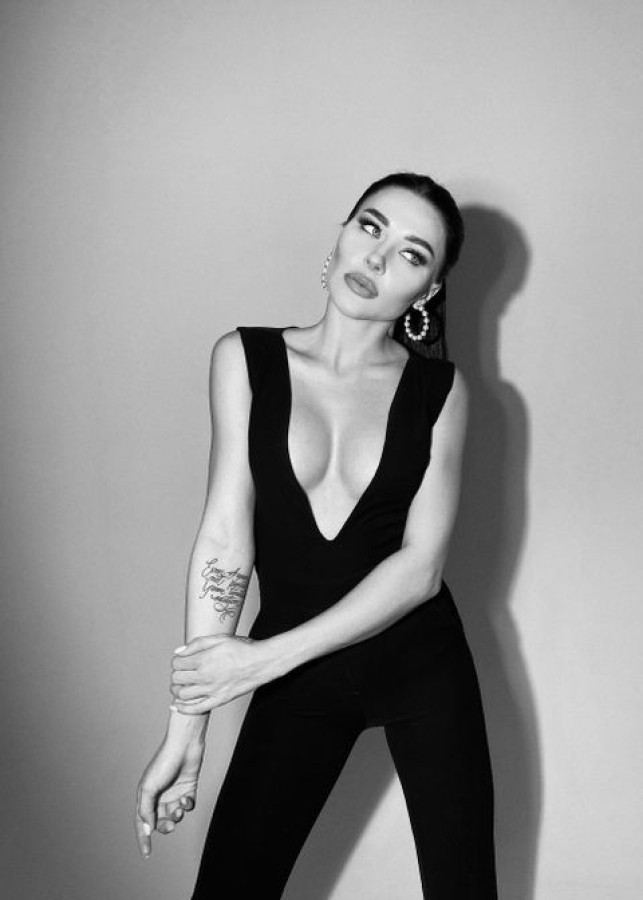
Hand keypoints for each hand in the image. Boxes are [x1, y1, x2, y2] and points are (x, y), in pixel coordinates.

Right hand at [135, 738, 203, 858]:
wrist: (185, 745)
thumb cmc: (164, 763)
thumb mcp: (149, 788)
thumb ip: (145, 810)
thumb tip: (147, 829)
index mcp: (146, 796)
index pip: (142, 822)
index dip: (143, 838)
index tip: (147, 854)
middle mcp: (160, 796)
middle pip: (160, 821)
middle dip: (165, 826)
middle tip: (170, 824)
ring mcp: (174, 793)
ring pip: (175, 815)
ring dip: (177, 816)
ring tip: (179, 808)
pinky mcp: (188, 789)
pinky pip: (187, 806)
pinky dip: (187, 806)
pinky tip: (187, 799)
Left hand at [170, 634, 274, 714]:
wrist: (261, 662)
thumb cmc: (243, 649)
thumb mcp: (219, 639)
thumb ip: (197, 644)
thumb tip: (179, 652)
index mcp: (204, 659)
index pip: (177, 663)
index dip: (176, 661)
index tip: (181, 660)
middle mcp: (205, 676)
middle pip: (177, 679)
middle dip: (176, 675)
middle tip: (182, 672)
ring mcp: (212, 690)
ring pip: (183, 695)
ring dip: (177, 690)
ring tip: (181, 685)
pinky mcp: (219, 700)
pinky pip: (196, 709)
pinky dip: (183, 708)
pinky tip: (178, 705)